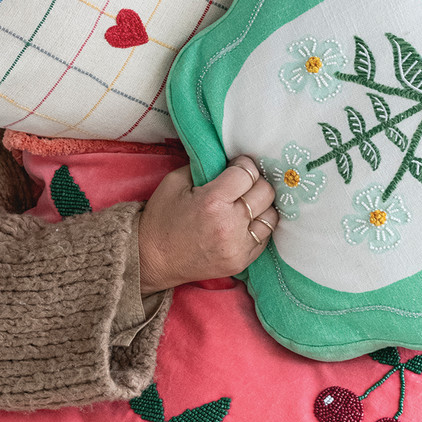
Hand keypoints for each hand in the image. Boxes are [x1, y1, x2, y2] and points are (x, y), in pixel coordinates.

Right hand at [137, 156, 279, 293]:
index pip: (247, 173)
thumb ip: (204, 167)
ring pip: (271, 216)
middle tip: (242, 183)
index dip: (243, 165)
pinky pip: (265, 237)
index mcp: (213, 201)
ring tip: (246, 203)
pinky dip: (258, 226)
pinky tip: (244, 222)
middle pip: (265, 192)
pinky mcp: (241, 262)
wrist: (151, 260)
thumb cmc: (161, 219)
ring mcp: (238, 247)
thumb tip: (227, 159)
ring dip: (261, 206)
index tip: (237, 166)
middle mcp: (230, 224)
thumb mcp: (175, 182)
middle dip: (255, 182)